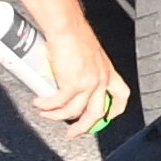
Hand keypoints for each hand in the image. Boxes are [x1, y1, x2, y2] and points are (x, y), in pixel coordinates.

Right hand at [32, 13, 130, 137]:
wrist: (67, 27)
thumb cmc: (74, 34)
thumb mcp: (88, 54)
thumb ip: (85, 68)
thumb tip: (69, 76)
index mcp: (108, 71)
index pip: (121, 95)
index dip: (116, 109)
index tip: (108, 117)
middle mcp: (102, 79)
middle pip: (97, 112)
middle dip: (83, 126)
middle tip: (71, 133)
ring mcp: (89, 83)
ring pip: (75, 111)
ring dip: (57, 116)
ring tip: (45, 114)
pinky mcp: (73, 84)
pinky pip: (59, 102)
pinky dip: (47, 106)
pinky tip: (39, 104)